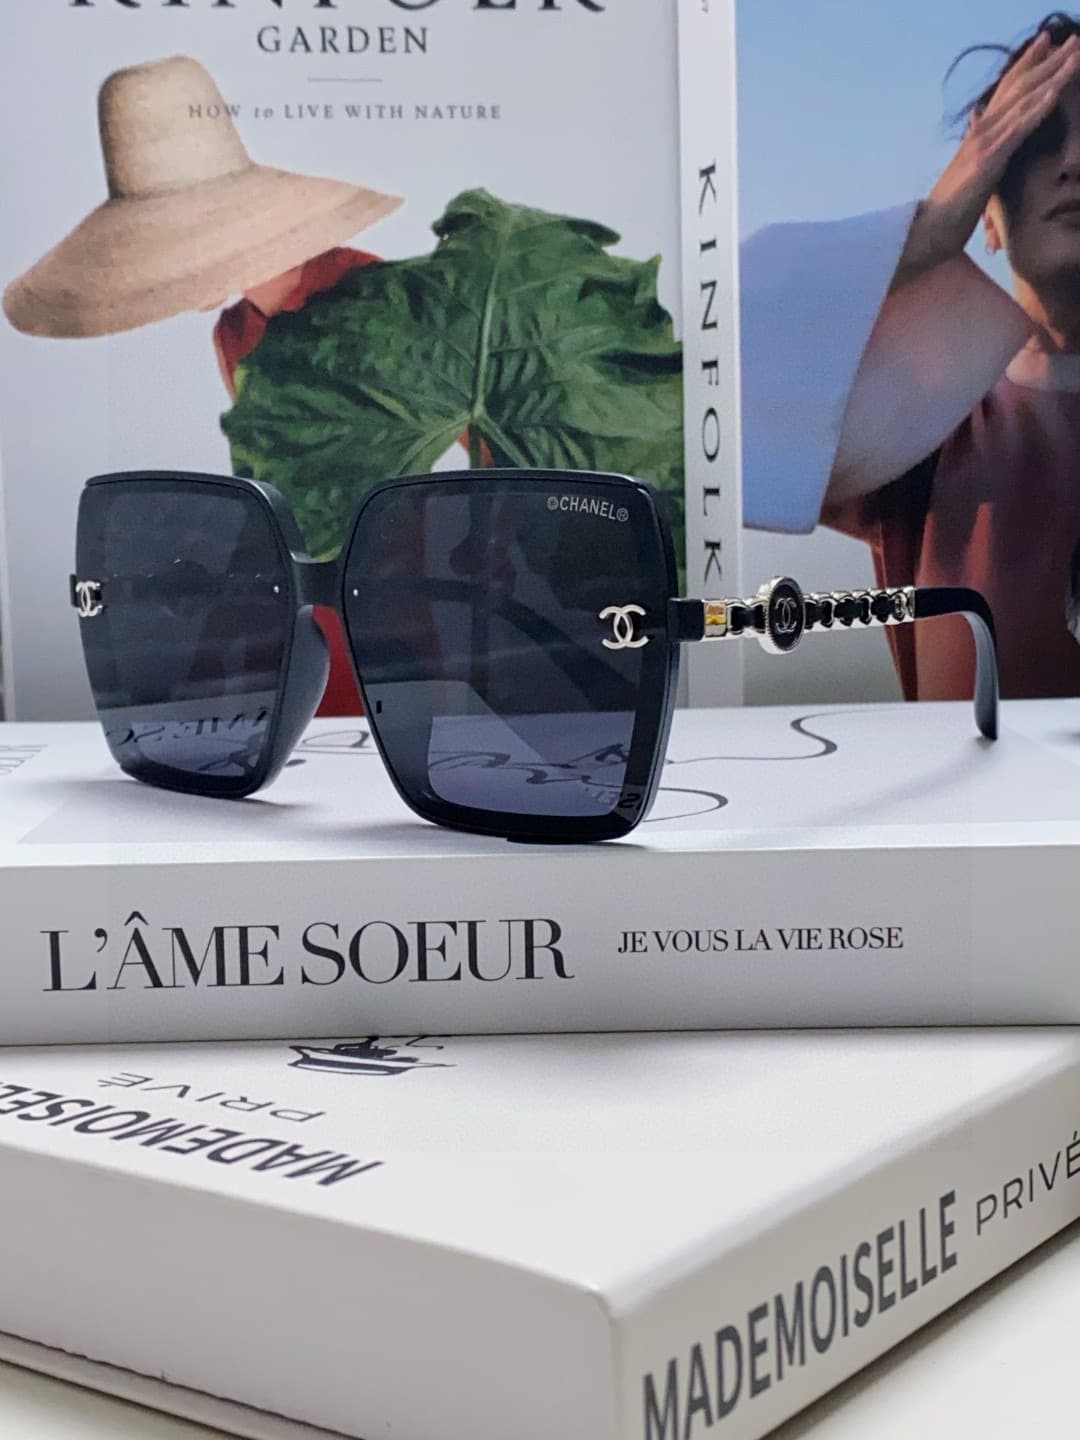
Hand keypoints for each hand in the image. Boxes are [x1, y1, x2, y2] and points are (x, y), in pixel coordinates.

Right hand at [899, 31, 1079, 279]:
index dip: (1027, 64)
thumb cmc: (949, 206)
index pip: (1006, 90)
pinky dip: (1038, 109)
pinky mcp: (989, 161)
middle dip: (1047, 61)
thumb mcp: (966, 167)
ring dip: (1051, 77)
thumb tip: (976, 118)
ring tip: (1074, 56)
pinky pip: (1018, 130)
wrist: (929, 229)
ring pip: (1023, 103)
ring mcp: (985, 144)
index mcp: (979, 132)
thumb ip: (975, 141)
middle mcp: (982, 131)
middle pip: (1018, 87)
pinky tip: (1055, 92)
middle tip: (1072, 39)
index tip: (1046, 43)